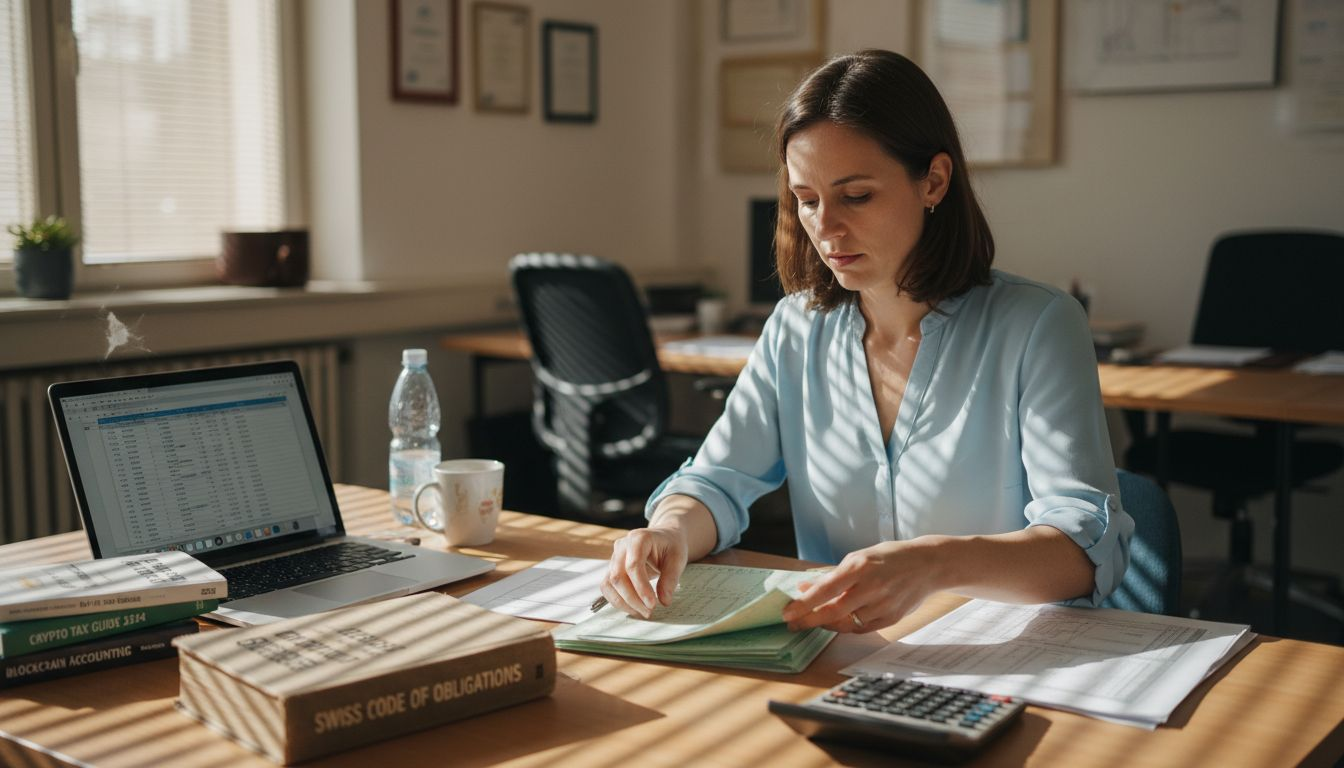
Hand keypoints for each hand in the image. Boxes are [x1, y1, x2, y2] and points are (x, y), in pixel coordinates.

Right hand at [599, 526, 689, 618]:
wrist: (664, 539)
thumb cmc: (671, 547)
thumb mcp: (678, 559)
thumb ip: (671, 579)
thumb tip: (664, 601)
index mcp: (639, 538)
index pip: (633, 565)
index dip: (641, 587)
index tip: (653, 604)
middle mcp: (622, 546)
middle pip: (618, 576)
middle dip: (632, 599)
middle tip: (649, 612)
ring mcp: (614, 557)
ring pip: (609, 584)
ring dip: (623, 602)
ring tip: (642, 612)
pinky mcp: (612, 569)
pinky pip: (607, 587)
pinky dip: (617, 601)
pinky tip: (633, 608)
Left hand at [780, 540, 942, 632]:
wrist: (928, 565)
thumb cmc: (889, 558)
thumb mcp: (860, 557)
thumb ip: (833, 574)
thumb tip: (805, 587)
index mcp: (861, 567)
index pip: (826, 589)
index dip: (804, 602)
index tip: (788, 611)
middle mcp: (872, 587)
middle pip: (834, 611)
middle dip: (809, 620)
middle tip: (793, 623)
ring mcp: (883, 605)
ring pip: (846, 623)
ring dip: (826, 623)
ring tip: (814, 619)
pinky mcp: (892, 618)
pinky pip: (861, 628)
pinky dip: (846, 626)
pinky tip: (837, 620)